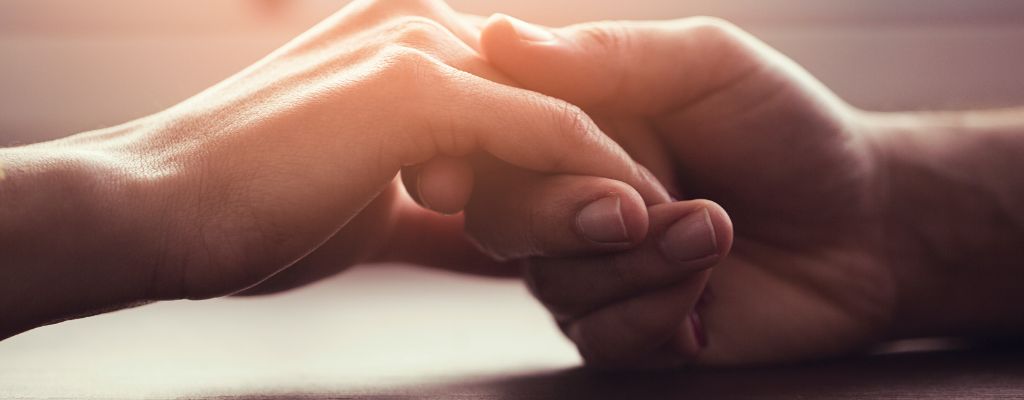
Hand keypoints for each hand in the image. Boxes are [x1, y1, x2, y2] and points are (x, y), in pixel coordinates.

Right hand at [0, 0, 669, 338]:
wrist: (156, 214)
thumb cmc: (253, 212)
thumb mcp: (369, 208)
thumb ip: (439, 212)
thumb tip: (493, 244)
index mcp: (406, 43)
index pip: (521, 98)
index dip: (575, 160)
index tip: (620, 215)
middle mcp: (417, 25)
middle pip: (551, 96)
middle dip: (608, 161)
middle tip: (667, 220)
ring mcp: (414, 45)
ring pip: (554, 110)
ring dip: (613, 170)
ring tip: (667, 227)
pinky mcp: (411, 86)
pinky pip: (536, 131)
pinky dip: (588, 176)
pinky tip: (628, 220)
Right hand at [476, 15, 896, 365]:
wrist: (867, 225)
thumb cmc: (786, 130)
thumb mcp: (706, 65)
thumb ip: (607, 55)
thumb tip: (501, 37)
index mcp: (572, 130)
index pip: (492, 135)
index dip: (489, 144)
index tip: (518, 149)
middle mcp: (567, 201)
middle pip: (501, 217)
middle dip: (563, 215)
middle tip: (633, 207)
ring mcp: (593, 272)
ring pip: (554, 283)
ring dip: (639, 261)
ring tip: (715, 230)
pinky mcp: (627, 334)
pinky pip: (601, 338)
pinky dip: (657, 312)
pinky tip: (707, 289)